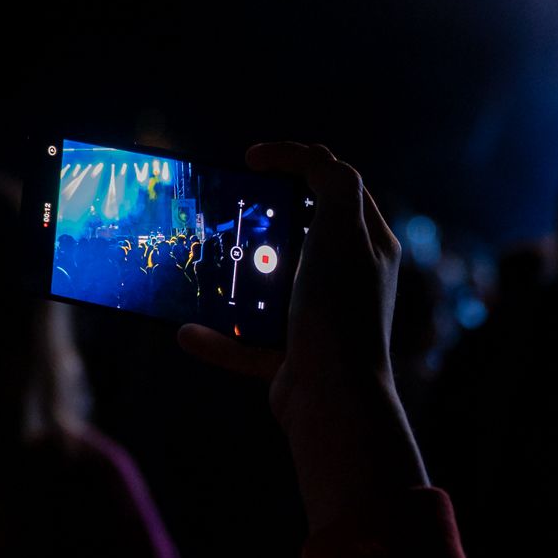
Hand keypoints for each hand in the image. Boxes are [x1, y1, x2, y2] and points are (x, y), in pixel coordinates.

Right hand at [179, 143, 427, 528]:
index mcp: (369, 245)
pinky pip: (249, 343)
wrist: (335, 400)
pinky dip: (220, 339)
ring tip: (202, 263)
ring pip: (270, 289)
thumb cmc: (340, 309)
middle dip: (261, 220)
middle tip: (224, 209)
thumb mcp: (342, 230)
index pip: (337, 184)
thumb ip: (331, 181)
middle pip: (301, 233)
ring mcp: (322, 320)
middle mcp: (350, 280)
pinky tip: (188, 332)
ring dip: (234, 279)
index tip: (250, 159)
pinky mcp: (294, 359)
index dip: (296, 160)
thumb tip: (307, 157)